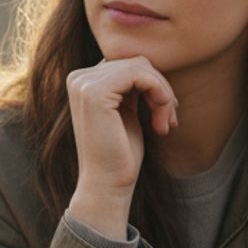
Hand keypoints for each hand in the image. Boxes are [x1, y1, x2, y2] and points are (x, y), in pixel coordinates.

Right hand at [65, 58, 176, 235]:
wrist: (108, 184)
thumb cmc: (120, 153)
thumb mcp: (126, 111)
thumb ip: (129, 86)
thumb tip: (148, 64)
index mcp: (82, 82)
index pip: (127, 64)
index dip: (153, 84)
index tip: (166, 114)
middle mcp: (78, 78)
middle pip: (136, 62)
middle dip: (161, 89)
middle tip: (170, 120)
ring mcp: (83, 84)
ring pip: (141, 67)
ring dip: (163, 94)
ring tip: (166, 122)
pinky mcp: (95, 93)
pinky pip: (140, 75)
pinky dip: (159, 93)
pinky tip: (161, 120)